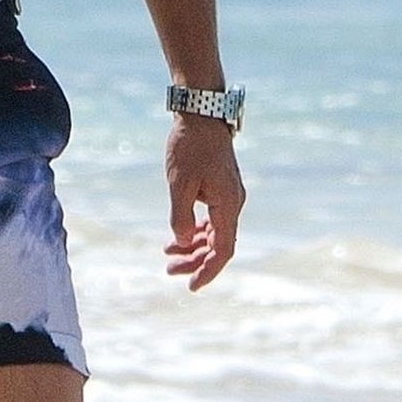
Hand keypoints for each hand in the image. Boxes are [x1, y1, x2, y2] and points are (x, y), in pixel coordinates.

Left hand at [164, 116, 244, 289]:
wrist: (201, 116)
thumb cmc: (189, 147)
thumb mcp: (179, 183)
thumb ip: (180, 215)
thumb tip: (181, 242)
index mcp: (228, 206)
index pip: (222, 250)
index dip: (208, 270)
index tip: (191, 286)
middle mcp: (233, 205)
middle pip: (218, 245)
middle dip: (195, 261)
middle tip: (169, 271)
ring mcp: (228, 197)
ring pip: (214, 233)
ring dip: (193, 247)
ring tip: (168, 257)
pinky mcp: (220, 190)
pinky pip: (211, 220)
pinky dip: (195, 231)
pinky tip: (178, 238)